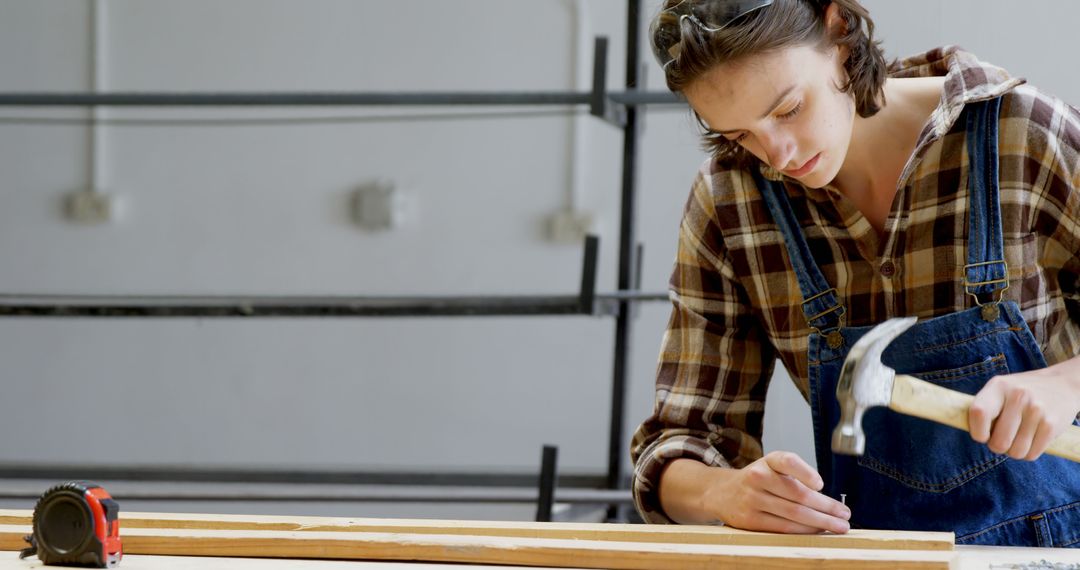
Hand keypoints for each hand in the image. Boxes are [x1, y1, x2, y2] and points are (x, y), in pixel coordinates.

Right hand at [704, 451, 849, 533]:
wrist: (722, 492)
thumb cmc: (758, 480)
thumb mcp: (772, 467)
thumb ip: (796, 476)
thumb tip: (827, 500)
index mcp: (768, 461)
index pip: (788, 461)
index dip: (805, 472)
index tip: (820, 483)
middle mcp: (757, 477)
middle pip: (798, 494)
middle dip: (826, 507)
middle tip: (844, 514)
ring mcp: (752, 499)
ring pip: (793, 514)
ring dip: (820, 522)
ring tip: (838, 526)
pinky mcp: (749, 520)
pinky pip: (782, 527)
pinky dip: (803, 531)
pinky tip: (817, 531)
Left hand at [969, 357, 1079, 459]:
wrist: (1062, 384)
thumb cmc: (1020, 393)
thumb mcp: (999, 390)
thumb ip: (983, 408)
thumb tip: (970, 433)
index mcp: (998, 386)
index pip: (978, 413)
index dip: (977, 432)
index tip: (983, 435)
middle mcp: (1018, 397)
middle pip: (998, 442)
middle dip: (997, 446)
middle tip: (1003, 436)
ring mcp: (1037, 411)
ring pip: (1015, 452)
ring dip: (1014, 450)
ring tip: (1017, 436)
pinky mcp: (1052, 425)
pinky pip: (1031, 454)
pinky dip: (1029, 452)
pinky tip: (1031, 438)